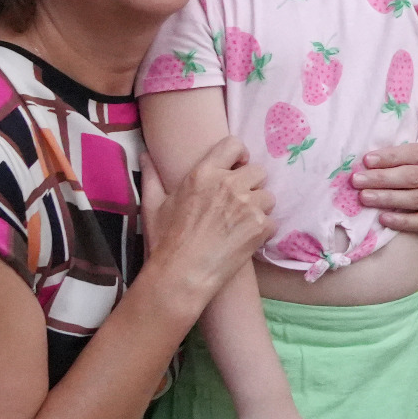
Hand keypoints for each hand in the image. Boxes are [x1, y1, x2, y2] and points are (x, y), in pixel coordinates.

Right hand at [142, 137, 272, 303]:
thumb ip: (151, 176)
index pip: (234, 144)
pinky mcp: (260, 226)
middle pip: (258, 171)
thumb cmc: (165, 240)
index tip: (236, 167)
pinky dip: (263, 230)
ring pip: (268, 196)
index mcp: (203, 173)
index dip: (239, 155)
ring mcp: (247, 204)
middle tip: (237, 203)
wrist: (182, 274)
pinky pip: (272, 220)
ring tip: (240, 223)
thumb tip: (145, 155)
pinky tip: (245, 239)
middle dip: (251, 185)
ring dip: (259, 208)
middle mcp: (228, 184)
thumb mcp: (153, 205)